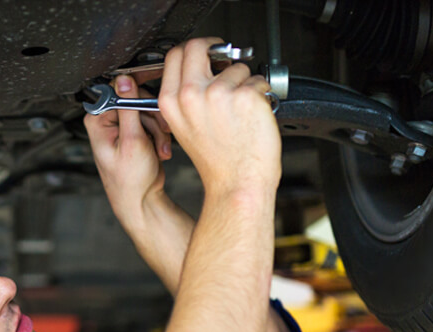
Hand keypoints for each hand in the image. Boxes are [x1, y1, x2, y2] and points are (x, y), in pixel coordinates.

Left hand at [84, 74, 173, 234]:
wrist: (141, 200)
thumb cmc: (130, 180)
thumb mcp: (132, 140)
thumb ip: (128, 108)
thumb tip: (124, 80)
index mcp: (98, 120)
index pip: (121, 91)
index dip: (140, 100)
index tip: (154, 112)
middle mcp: (107, 121)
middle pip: (137, 100)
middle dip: (153, 119)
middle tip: (161, 135)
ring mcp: (121, 127)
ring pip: (148, 112)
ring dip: (160, 131)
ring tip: (160, 149)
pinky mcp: (135, 133)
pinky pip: (153, 122)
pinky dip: (160, 136)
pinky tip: (159, 151)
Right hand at [157, 37, 280, 199]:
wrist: (237, 182)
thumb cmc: (217, 161)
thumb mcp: (183, 127)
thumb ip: (185, 96)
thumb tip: (203, 69)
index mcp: (171, 102)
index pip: (176, 55)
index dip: (194, 49)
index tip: (206, 51)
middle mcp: (190, 95)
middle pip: (200, 46)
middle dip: (216, 48)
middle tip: (227, 59)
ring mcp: (218, 94)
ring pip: (236, 67)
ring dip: (245, 82)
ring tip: (241, 111)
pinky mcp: (245, 96)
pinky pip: (258, 80)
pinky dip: (261, 94)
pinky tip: (253, 116)